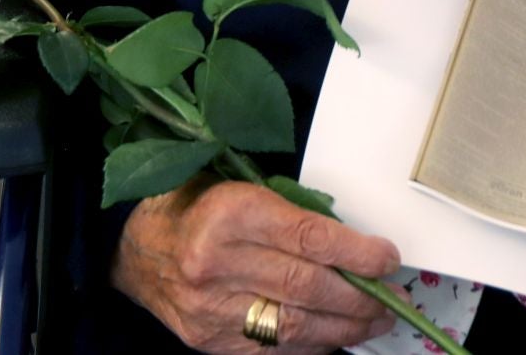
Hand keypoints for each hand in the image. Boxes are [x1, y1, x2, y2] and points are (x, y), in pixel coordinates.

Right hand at [112, 179, 401, 353]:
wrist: (135, 248)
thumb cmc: (198, 206)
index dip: (357, 254)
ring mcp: (211, 309)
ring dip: (344, 328)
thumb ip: (292, 211)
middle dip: (359, 298)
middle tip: (390, 299)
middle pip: (307, 288)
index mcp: (231, 213)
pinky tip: (334, 336)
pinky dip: (310, 346)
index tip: (388, 260)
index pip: (309, 238)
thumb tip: (355, 242)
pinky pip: (272, 351)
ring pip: (294, 326)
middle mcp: (218, 263)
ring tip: (374, 322)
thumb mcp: (242, 187)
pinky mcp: (208, 341)